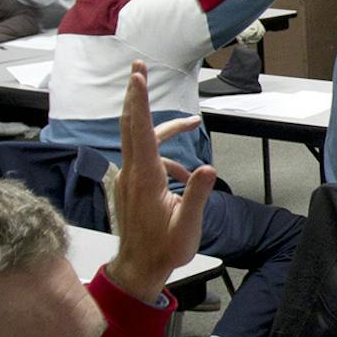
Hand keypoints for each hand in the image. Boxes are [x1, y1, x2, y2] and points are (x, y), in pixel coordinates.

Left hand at [104, 61, 215, 303]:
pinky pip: (144, 158)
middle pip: (130, 124)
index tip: (138, 76)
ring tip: (192, 124)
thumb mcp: (188, 226)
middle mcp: (132, 173)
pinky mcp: (129, 185)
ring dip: (163, 128)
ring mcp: (127, 178)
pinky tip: (182, 174)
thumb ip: (197, 195)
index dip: (139, 101)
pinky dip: (163, 155)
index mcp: (145, 178)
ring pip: (140, 140)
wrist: (139, 268)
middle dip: (134, 95)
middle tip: (138, 68)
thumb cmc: (164, 249)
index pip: (140, 131)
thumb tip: (208, 168)